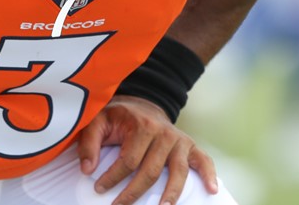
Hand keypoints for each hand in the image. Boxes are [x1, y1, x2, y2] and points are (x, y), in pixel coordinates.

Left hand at [76, 95, 217, 204]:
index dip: (112, 177)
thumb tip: (88, 169)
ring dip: (171, 193)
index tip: (99, 188)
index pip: (128, 160)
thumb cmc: (119, 117)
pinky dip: (209, 175)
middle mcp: (164, 133)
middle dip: (133, 193)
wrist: (143, 105)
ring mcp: (179, 140)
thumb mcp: (98, 121)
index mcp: (142, 126)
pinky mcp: (189, 146)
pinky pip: (203, 161)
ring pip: (177, 172)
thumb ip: (89, 143)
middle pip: (150, 171)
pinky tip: (211, 189)